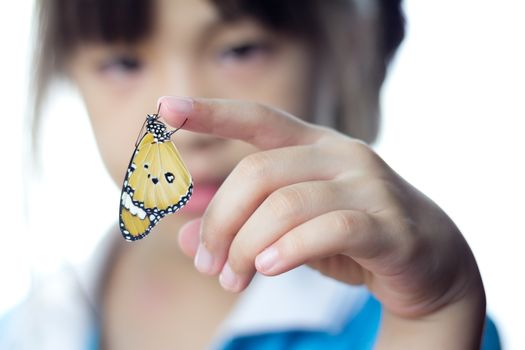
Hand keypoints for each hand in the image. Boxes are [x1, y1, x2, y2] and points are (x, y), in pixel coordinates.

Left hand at [159, 96, 485, 347]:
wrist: (430, 258)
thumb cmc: (352, 234)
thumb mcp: (291, 225)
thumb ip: (243, 222)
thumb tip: (184, 235)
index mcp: (314, 145)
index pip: (258, 118)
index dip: (212, 112)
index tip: (164, 109)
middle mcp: (341, 154)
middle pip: (259, 172)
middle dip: (221, 221)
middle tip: (208, 263)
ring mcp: (368, 185)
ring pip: (286, 204)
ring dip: (247, 247)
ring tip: (232, 278)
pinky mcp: (390, 224)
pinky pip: (331, 228)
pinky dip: (290, 249)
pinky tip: (269, 267)